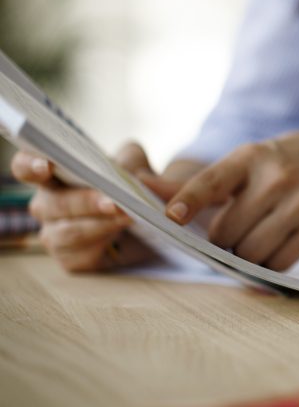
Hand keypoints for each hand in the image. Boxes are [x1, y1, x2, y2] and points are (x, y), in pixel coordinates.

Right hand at [11, 143, 174, 271]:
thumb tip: (138, 178)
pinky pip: (80, 256)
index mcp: (54, 174)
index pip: (25, 167)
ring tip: (128, 218)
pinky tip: (119, 240)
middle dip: (85, 203)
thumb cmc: (131, 186)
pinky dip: (103, 246)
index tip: (46, 166)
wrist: (148, 222)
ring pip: (67, 233)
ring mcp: (54, 233)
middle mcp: (47, 204)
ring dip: (100, 226)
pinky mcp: (70, 258)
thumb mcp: (139, 167)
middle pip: (53, 204)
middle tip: (114, 202)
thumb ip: (137, 166)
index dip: (29, 165)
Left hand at [164, 132, 298, 269]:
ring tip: (252, 238)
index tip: (171, 216)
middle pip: (228, 232)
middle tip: (230, 231)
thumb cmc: (279, 163)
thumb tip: (143, 188)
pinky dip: (269, 263)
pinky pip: (280, 263)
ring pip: (253, 252)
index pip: (214, 181)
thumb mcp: (243, 161)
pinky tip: (272, 245)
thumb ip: (196, 182)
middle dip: (222, 239)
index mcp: (252, 158)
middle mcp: (279, 178)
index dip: (190, 200)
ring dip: (244, 254)